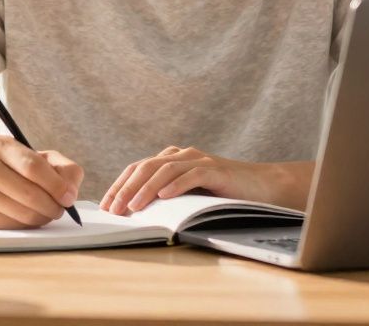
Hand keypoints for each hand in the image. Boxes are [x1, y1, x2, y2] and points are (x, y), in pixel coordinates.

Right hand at [0, 135, 83, 228]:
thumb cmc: (14, 169)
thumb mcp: (39, 158)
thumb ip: (63, 169)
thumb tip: (70, 192)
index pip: (33, 167)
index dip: (56, 185)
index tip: (70, 197)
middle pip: (30, 193)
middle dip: (53, 205)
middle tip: (62, 209)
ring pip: (24, 213)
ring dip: (44, 217)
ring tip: (48, 212)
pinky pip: (15, 225)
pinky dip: (29, 224)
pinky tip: (30, 216)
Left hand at [99, 146, 310, 214]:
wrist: (263, 187)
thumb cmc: (223, 195)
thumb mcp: (188, 195)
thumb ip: (166, 196)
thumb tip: (133, 213)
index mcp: (172, 159)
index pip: (137, 169)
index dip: (119, 186)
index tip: (105, 206)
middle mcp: (182, 155)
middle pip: (146, 168)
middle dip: (126, 189)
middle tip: (113, 210)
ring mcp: (199, 160)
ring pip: (164, 170)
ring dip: (145, 190)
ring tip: (132, 207)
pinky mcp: (216, 169)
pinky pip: (192, 175)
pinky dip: (176, 185)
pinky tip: (164, 197)